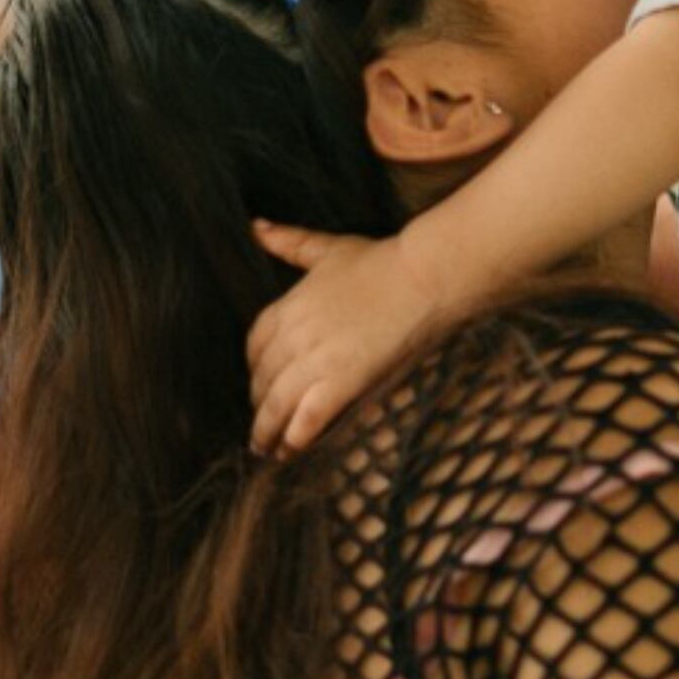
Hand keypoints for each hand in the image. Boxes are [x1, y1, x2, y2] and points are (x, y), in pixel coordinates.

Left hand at [248, 220, 449, 454]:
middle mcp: (295, 336)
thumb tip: (255, 227)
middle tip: (261, 425)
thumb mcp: (327, 249)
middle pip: (264, 379)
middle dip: (259, 405)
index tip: (260, 383)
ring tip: (266, 449)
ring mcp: (317, 360)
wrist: (423, 279)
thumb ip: (289, 242)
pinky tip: (289, 451)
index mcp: (288, 306)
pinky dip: (294, 438)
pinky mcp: (342, 382)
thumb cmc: (381, 262)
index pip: (255, 346)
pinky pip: (307, 418)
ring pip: (277, 404)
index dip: (255, 369)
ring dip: (267, 431)